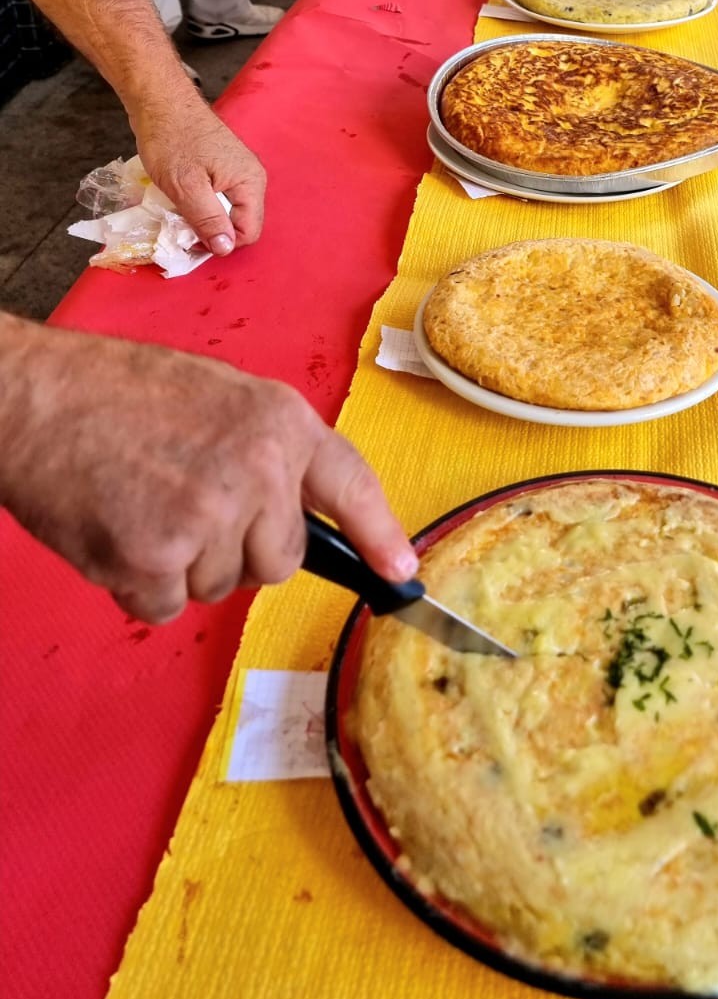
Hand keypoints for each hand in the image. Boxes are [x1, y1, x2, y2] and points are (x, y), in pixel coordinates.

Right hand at [0, 319, 417, 623]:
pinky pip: (166, 606)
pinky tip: (116, 531)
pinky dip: (138, 586)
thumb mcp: (219, 396)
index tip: (400, 575)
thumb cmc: (116, 392)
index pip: (351, 485)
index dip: (380, 535)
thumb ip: (265, 450)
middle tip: (183, 505)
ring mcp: (211, 515)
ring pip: (219, 587)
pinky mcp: (157, 557)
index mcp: (280, 421)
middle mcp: (259, 468)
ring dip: (181, 567)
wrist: (36, 396)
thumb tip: (287, 513)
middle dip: (237, 552)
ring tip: (142, 504)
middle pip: (279, 561)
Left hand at [130, 85, 265, 256]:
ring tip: (178, 207)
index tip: (189, 238)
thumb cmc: (171, 139)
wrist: (160, 101)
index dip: (220, 242)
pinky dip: (201, 203)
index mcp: (250, 182)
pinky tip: (181, 195)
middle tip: (179, 223)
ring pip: (227, 211)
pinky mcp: (224, 166)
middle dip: (212, 230)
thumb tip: (226, 249)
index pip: (249, 232)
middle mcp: (251, 177)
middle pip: (240, 222)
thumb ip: (209, 220)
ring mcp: (238, 170)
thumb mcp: (186, 187)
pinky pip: (219, 197)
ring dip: (203, 217)